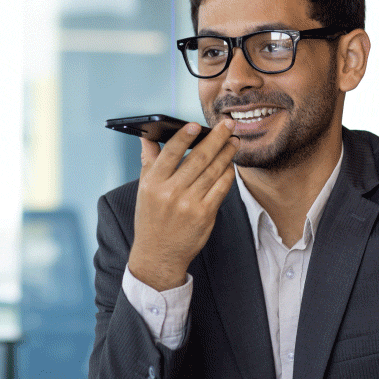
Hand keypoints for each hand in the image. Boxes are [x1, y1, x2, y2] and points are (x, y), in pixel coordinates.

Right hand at [128, 119, 237, 290]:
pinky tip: (230, 164)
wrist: (159, 254)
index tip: (197, 124)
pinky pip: (221, 188)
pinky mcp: (205, 215)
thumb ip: (149, 162)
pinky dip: (228, 174)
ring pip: (213, 171)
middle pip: (198, 159)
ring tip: (234, 141)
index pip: (170, 153)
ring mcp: (189, 205)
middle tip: (228, 125)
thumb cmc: (151, 219)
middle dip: (216, 139)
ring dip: (226, 153)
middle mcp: (170, 193)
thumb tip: (147, 137)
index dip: (184, 136)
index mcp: (152, 183)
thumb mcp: (144, 190)